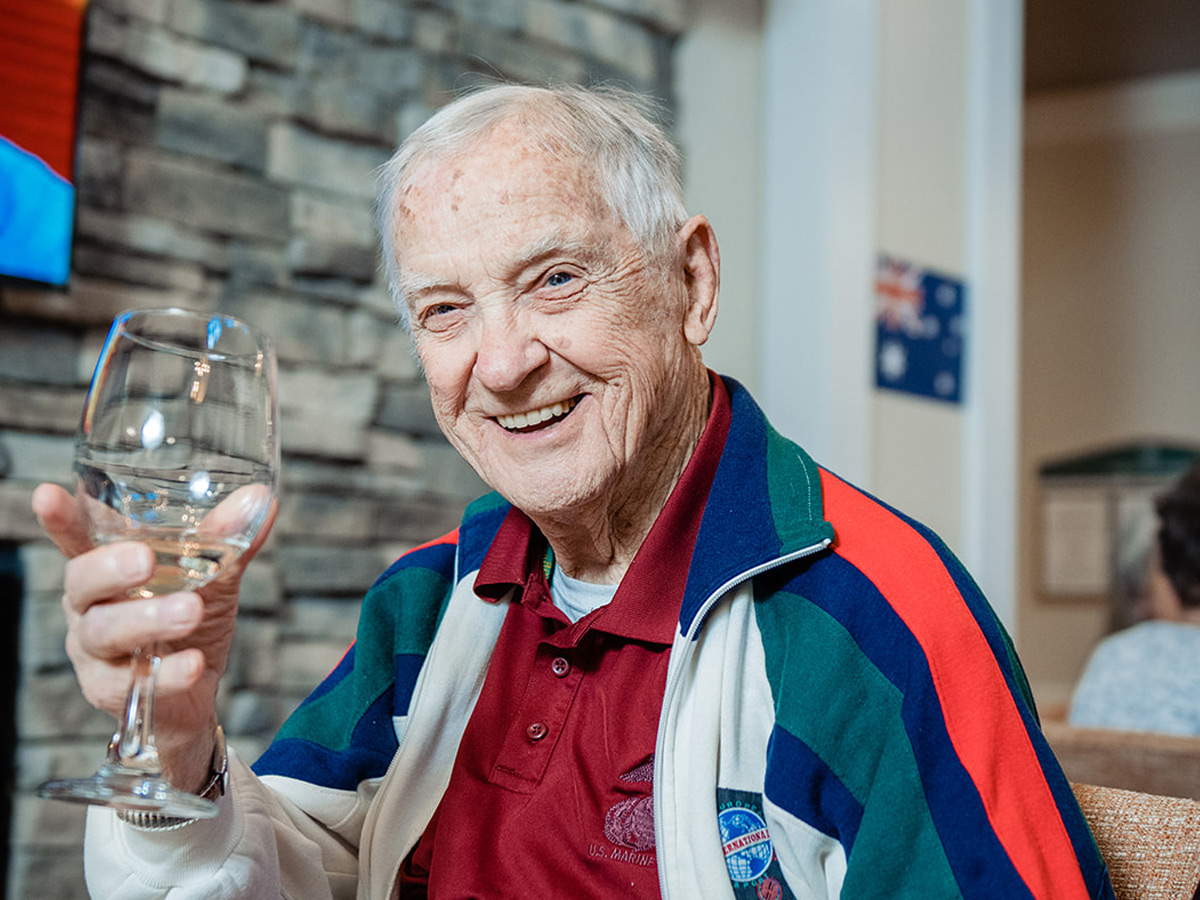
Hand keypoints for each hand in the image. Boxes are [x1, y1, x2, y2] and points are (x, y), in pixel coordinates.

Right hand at [31, 482, 276, 790]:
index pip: (77, 539)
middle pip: (81, 583)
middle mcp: (89, 607)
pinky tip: (193, 663)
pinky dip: (167, 672)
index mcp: (105, 569)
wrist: (197, 691)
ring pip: (105, 632)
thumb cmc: (191, 619)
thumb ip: (229, 540)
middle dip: (109, 569)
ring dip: (148, 619)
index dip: (61, 520)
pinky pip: (133, 681)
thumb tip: (261, 499)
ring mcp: (95, 651)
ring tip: (191, 611)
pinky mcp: (110, 691)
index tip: (49, 494)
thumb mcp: (213, 576)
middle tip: (145, 561)